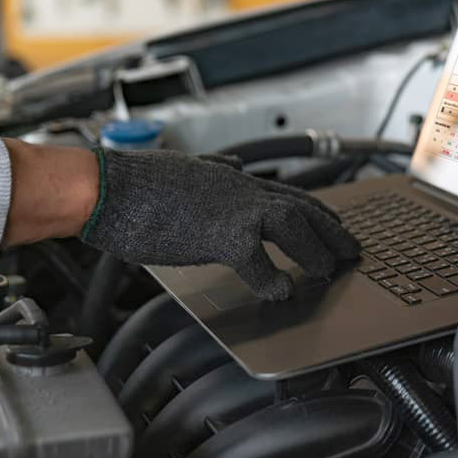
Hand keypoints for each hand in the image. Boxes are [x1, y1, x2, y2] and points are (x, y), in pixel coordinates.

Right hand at [80, 149, 359, 300]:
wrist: (106, 187)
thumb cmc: (134, 184)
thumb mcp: (184, 170)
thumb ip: (211, 170)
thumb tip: (229, 164)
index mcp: (233, 179)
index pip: (288, 193)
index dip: (317, 211)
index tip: (335, 225)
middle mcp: (241, 189)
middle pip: (302, 206)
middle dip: (332, 231)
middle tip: (351, 252)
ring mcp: (233, 209)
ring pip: (294, 223)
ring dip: (315, 249)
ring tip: (328, 272)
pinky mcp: (218, 235)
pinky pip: (258, 260)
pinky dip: (274, 278)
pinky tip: (282, 292)